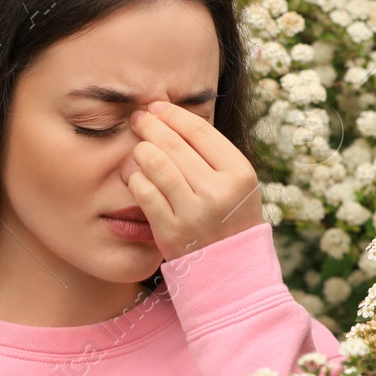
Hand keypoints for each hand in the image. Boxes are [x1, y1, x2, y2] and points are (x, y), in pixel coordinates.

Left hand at [125, 100, 264, 261]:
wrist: (229, 268)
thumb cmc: (228, 216)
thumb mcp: (235, 182)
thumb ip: (211, 152)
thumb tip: (170, 114)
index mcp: (239, 173)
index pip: (199, 131)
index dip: (173, 114)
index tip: (156, 106)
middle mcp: (218, 191)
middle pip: (174, 145)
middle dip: (151, 126)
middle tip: (137, 118)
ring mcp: (195, 212)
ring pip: (156, 165)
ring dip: (141, 151)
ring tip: (139, 149)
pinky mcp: (172, 231)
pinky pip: (144, 193)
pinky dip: (136, 180)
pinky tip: (136, 177)